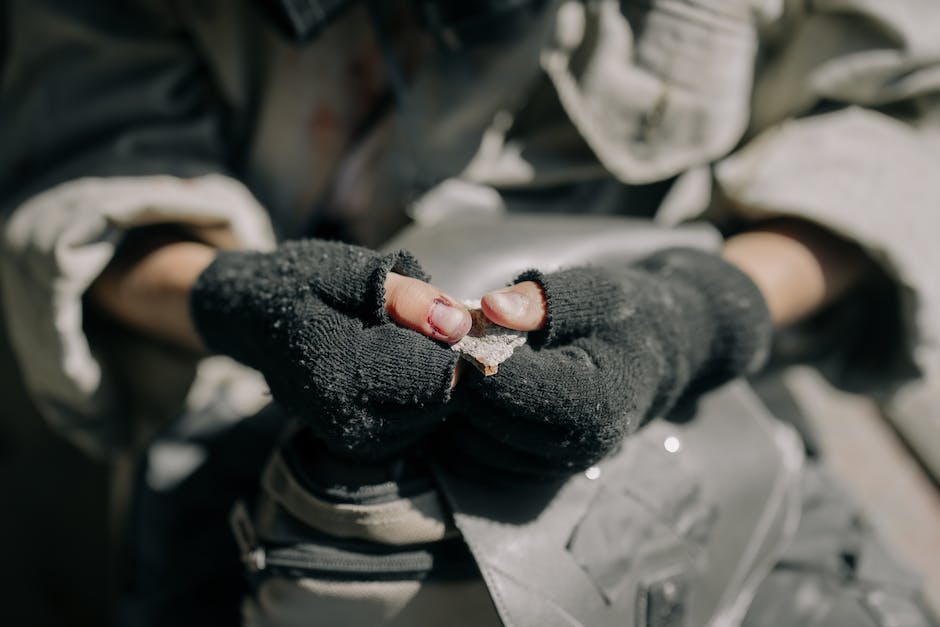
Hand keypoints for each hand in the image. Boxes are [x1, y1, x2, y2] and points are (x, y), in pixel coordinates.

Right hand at [190, 239, 470, 459]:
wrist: (250, 318)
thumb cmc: (301, 284)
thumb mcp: (348, 271)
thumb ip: (405, 296)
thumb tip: (458, 323)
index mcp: (340, 369)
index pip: (433, 369)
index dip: (448, 338)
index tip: (433, 310)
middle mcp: (345, 415)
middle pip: (437, 394)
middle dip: (439, 358)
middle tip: (414, 324)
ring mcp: (350, 437)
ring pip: (430, 411)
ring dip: (427, 377)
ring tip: (395, 343)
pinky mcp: (357, 444)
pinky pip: (413, 423)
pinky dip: (413, 394)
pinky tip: (389, 367)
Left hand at [449, 248, 772, 476]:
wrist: (658, 356)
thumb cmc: (626, 315)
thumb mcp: (594, 290)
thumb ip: (542, 299)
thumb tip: (490, 306)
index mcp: (594, 403)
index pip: (506, 386)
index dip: (471, 353)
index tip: (454, 322)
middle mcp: (574, 448)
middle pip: (482, 417)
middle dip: (460, 375)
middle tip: (450, 335)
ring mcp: (554, 467)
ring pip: (470, 439)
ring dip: (459, 399)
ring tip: (465, 355)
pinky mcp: (534, 471)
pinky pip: (476, 452)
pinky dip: (465, 419)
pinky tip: (474, 382)